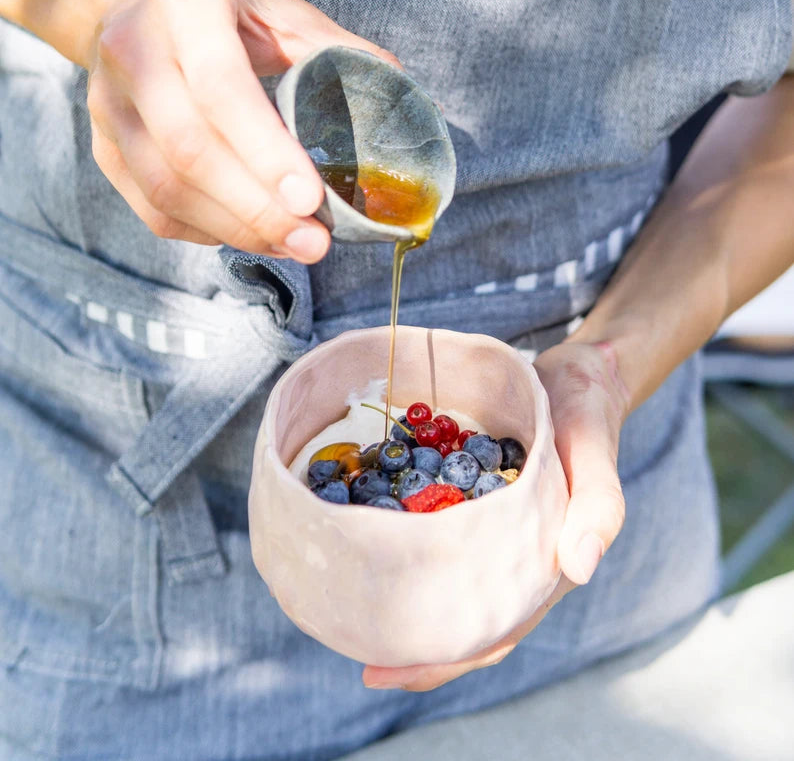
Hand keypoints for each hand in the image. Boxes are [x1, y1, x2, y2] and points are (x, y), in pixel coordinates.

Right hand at [86, 0, 398, 260]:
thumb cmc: (224, 6)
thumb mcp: (279, 8)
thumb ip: (335, 49)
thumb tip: (398, 93)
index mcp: (184, 6)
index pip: (220, 89)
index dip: (266, 152)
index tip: (312, 199)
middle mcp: (132, 53)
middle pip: (188, 149)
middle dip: (256, 207)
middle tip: (314, 242)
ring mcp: (108, 106)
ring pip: (165, 188)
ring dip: (235, 229)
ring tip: (293, 245)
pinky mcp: (103, 148)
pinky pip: (151, 208)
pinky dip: (206, 232)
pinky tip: (252, 235)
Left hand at [362, 340, 629, 690]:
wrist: (579, 374)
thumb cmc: (590, 415)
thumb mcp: (595, 452)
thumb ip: (598, 507)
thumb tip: (580, 568)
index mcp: (544, 567)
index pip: (493, 632)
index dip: (443, 660)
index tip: (385, 671)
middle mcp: (512, 558)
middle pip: (458, 616)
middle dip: (409, 641)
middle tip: (350, 641)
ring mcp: (490, 529)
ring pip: (443, 579)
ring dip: (403, 594)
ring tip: (348, 600)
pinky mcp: (471, 498)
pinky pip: (435, 528)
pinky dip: (404, 540)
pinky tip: (367, 536)